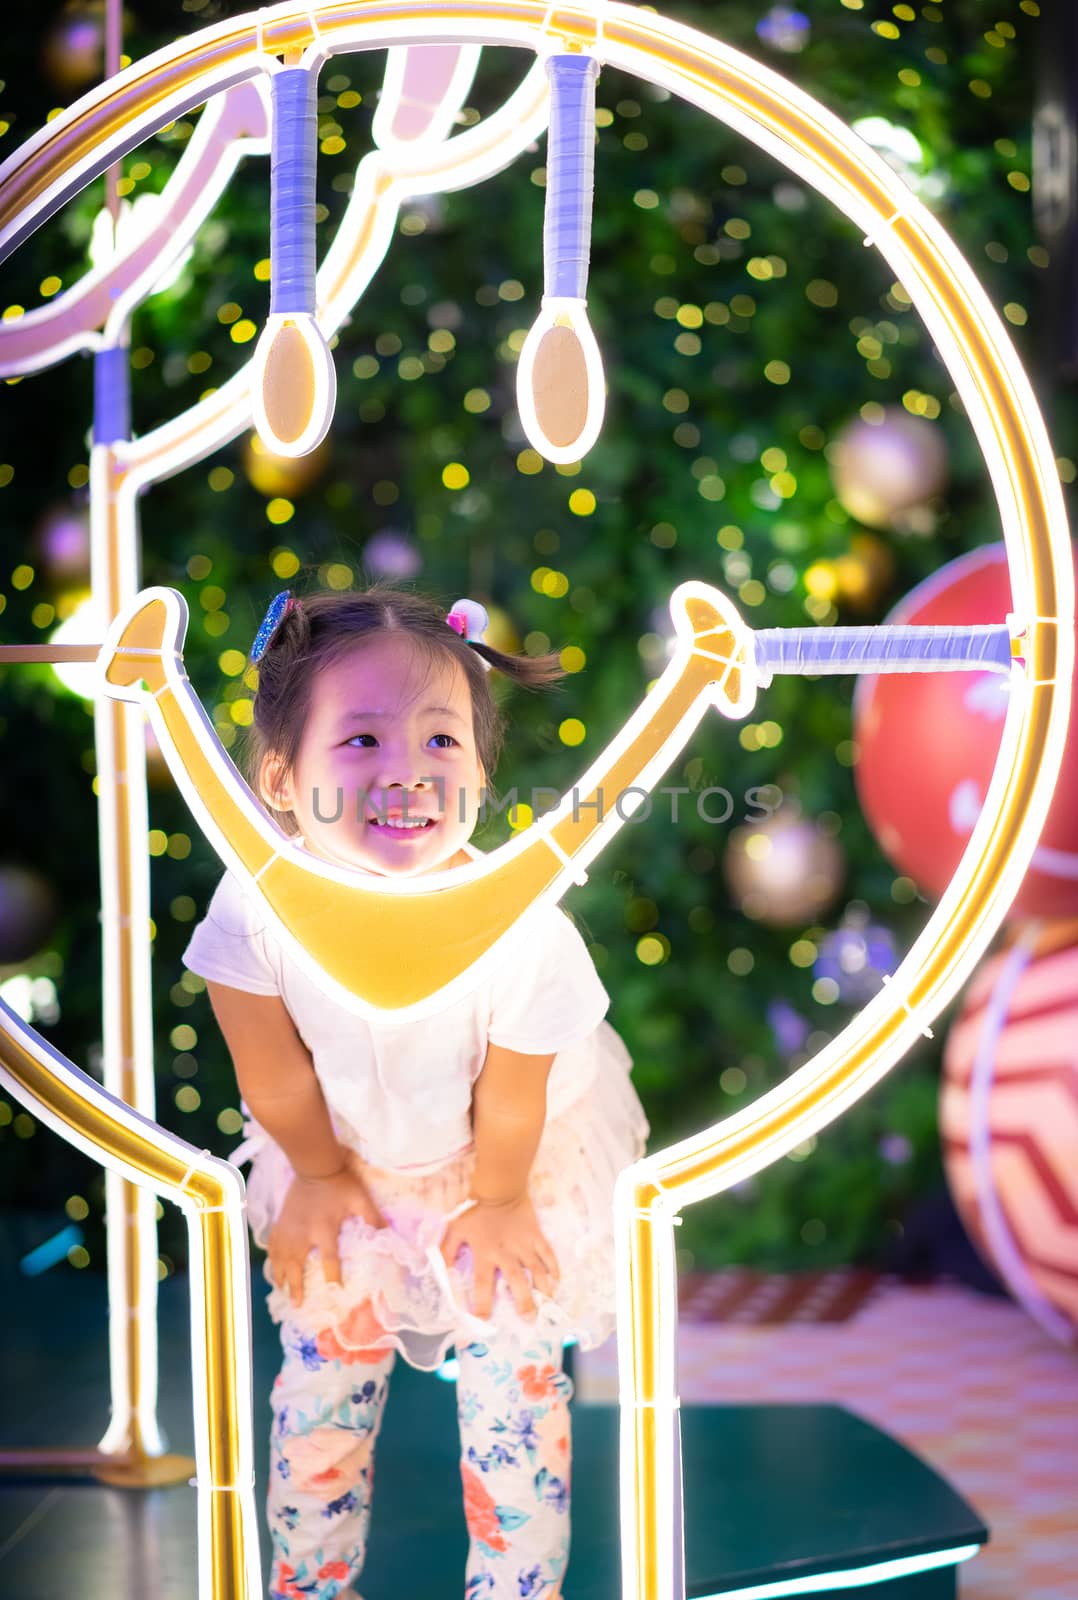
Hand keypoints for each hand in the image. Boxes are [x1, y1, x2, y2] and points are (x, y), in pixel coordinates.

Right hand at [267, 1163, 385, 1305]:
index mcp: (324, 1230)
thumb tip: (389, 1235)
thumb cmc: (339, 1183)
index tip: (336, 1291)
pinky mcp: (280, 1221)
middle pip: (296, 1266)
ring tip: (281, 1291)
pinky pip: (272, 1245)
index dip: (333, 1278)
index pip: (329, 1261)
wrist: (314, 1165)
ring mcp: (288, 1228)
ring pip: (280, 1258)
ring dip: (280, 1276)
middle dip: (296, 1287)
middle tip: (297, 1304)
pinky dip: (271, 1258)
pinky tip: (272, 1266)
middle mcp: (303, 1234)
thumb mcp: (361, 1199)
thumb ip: (373, 1218)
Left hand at [440, 1194, 559, 1319]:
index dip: (482, 1305)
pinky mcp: (537, 1235)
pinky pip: (548, 1254)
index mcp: (485, 1253)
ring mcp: (524, 1244)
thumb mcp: (454, 1229)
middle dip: (524, 1302)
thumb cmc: (474, 1209)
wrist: (499, 1186)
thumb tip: (442, 1273)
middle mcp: (506, 1253)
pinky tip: (557, 1280)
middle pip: (517, 1282)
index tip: (483, 1321)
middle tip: (529, 1319)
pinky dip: (554, 1267)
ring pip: (537, 1271)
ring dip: (543, 1289)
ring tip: (548, 1304)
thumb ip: (447, 1252)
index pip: (482, 1285)